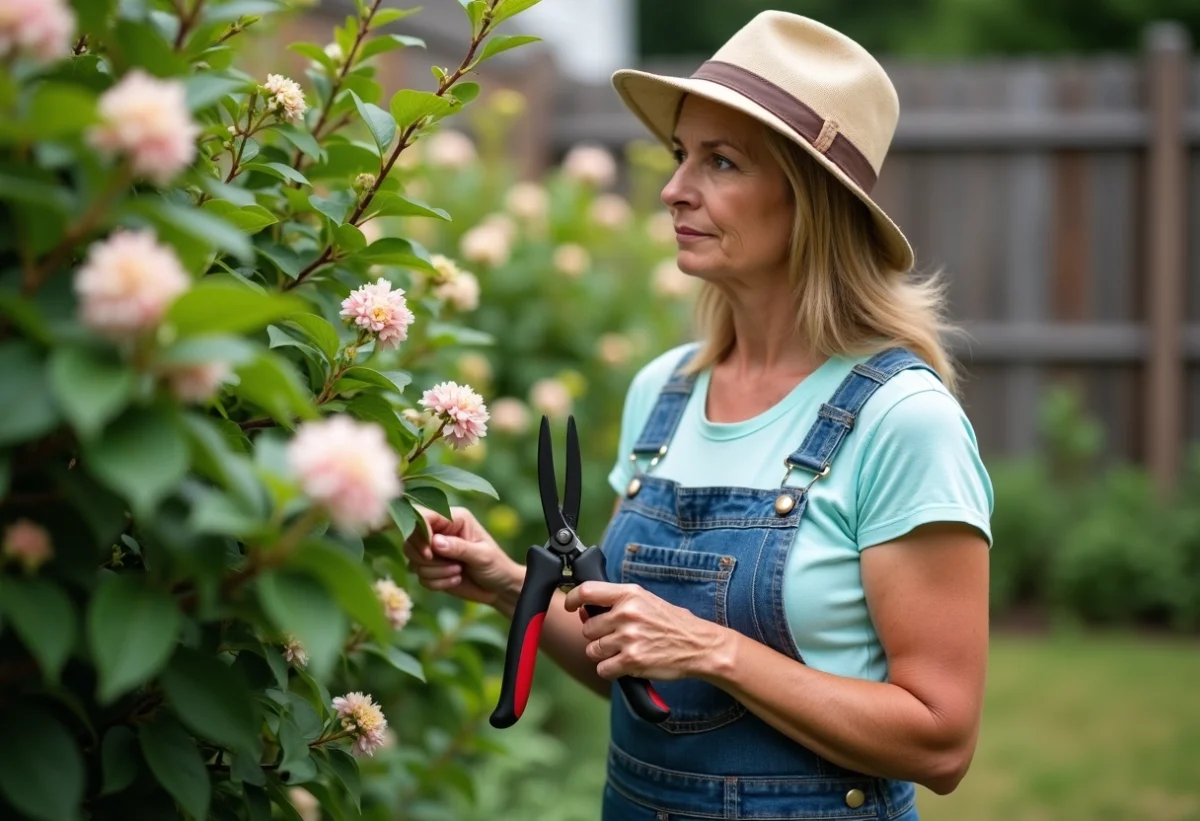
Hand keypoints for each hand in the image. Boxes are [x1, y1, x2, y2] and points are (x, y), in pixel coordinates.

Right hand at [403, 506, 521, 607]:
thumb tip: (435, 542)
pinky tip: (456, 580)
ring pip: (413, 560)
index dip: (419, 533)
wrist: (498, 587)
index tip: (429, 553)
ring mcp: (433, 550)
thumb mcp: (482, 555)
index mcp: (453, 519)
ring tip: (459, 572)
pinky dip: (436, 583)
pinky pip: (419, 577)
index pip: (423, 515)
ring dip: (436, 572)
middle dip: (426, 558)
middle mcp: (440, 531)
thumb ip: (459, 548)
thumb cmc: (496, 565)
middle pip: (410, 539)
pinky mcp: (431, 568)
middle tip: (453, 565)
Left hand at [563, 582, 726, 681]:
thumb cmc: (673, 623)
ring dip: (603, 655)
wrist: (699, 645)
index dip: (572, 599)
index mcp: (630, 594)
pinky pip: (603, 669)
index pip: (588, 591)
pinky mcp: (632, 661)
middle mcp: (626, 614)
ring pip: (593, 650)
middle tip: (616, 638)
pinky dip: (611, 670)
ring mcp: (629, 638)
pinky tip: (626, 665)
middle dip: (597, 636)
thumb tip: (584, 610)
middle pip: (587, 628)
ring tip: (623, 651)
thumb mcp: (646, 601)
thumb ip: (616, 604)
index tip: (569, 606)